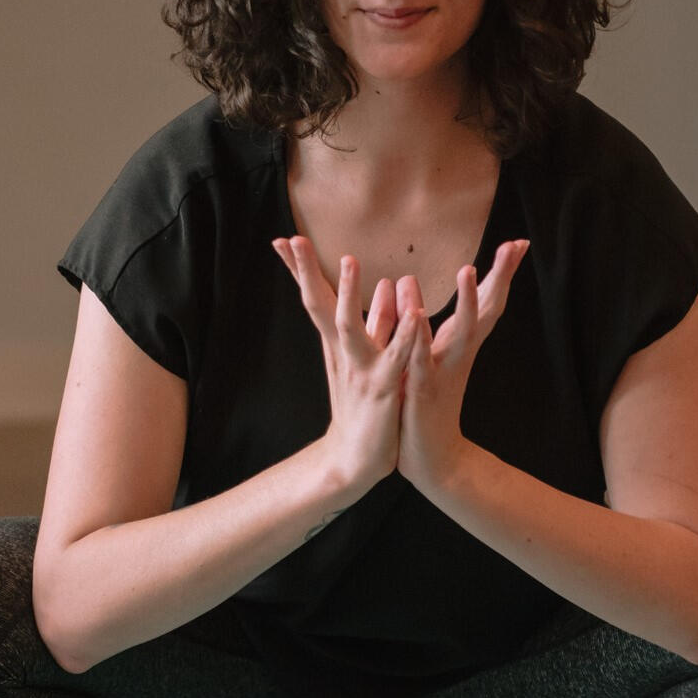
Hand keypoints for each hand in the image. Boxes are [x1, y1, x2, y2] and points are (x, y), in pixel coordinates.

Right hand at [273, 236, 419, 496]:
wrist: (354, 459)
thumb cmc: (364, 405)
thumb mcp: (370, 358)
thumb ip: (379, 321)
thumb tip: (384, 286)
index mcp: (337, 343)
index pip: (314, 298)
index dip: (299, 269)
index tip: (283, 237)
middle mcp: (341, 352)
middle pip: (318, 305)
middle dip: (306, 271)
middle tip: (293, 239)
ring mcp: (359, 370)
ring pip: (348, 327)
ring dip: (347, 294)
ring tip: (348, 260)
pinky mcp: (382, 390)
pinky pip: (395, 358)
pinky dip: (403, 336)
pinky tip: (414, 315)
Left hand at [396, 239, 529, 493]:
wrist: (431, 459)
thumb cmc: (424, 402)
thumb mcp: (427, 358)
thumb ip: (421, 325)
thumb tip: (412, 289)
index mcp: (460, 345)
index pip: (486, 303)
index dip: (502, 274)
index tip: (518, 242)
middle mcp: (459, 355)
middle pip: (485, 312)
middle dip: (497, 279)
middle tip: (512, 246)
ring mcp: (444, 373)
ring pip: (459, 333)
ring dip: (465, 302)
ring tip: (467, 270)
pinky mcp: (422, 391)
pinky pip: (422, 362)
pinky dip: (421, 340)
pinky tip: (418, 318)